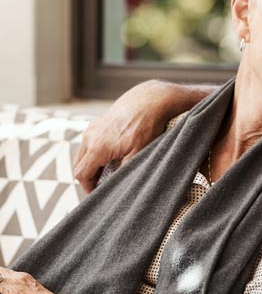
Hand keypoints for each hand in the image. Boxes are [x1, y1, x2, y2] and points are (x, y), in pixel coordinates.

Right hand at [74, 80, 209, 192]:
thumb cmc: (146, 126)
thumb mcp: (138, 153)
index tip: (98, 194)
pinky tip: (112, 154)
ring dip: (92, 163)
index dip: (88, 187)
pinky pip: (91, 141)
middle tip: (103, 185)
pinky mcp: (99, 121)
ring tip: (109, 171)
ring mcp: (93, 127)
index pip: (81, 174)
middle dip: (89, 177)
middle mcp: (90, 137)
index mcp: (96, 147)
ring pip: (84, 152)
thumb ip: (124, 171)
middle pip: (80, 164)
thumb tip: (116, 186)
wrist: (150, 99)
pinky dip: (95, 151)